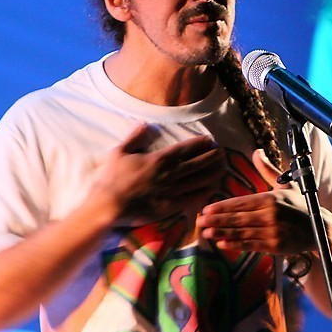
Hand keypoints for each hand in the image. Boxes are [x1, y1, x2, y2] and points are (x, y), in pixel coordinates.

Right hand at [91, 123, 225, 223]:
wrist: (109, 205)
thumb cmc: (111, 178)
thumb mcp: (120, 151)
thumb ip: (134, 137)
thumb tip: (144, 124)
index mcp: (159, 159)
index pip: (184, 149)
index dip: (199, 144)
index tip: (210, 141)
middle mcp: (170, 174)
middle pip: (196, 164)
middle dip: (211, 157)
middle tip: (223, 153)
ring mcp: (172, 191)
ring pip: (198, 180)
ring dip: (212, 173)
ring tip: (223, 169)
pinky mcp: (170, 207)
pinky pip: (191, 199)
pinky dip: (203, 193)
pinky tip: (212, 190)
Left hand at [196, 149, 317, 254]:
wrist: (320, 229)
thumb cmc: (300, 206)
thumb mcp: (286, 185)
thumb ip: (267, 170)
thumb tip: (256, 152)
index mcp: (271, 199)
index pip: (241, 202)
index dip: (222, 206)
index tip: (206, 209)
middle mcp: (271, 216)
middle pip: (238, 218)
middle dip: (217, 220)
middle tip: (199, 221)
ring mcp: (273, 233)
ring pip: (242, 233)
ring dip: (222, 233)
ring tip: (206, 233)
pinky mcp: (275, 247)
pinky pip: (251, 245)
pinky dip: (236, 245)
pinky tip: (222, 244)